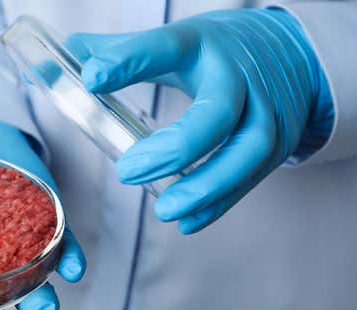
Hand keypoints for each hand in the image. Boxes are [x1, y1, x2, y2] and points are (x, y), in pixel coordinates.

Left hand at [67, 8, 331, 232]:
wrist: (294, 54)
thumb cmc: (219, 51)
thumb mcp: (177, 41)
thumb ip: (122, 51)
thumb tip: (63, 56)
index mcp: (202, 44)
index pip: (166, 48)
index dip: (129, 61)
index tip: (92, 78)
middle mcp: (239, 76)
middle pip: (218, 112)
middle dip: (176, 147)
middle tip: (128, 172)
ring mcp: (266, 110)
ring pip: (247, 151)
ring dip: (206, 186)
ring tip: (166, 210)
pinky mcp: (279, 141)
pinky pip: (252, 177)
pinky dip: (220, 203)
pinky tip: (188, 221)